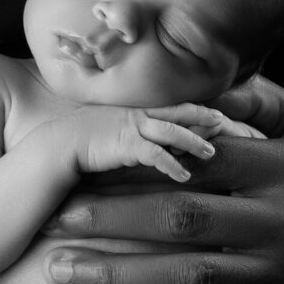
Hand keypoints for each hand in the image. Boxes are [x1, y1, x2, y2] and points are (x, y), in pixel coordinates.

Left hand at [42, 76, 283, 283]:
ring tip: (59, 274)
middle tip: (48, 225)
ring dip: (120, 278)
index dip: (136, 165)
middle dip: (110, 224)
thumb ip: (250, 101)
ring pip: (192, 279)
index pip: (200, 161)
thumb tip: (184, 87)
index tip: (79, 167)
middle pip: (185, 221)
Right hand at [64, 103, 222, 181]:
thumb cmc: (81, 138)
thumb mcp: (109, 127)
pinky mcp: (126, 146)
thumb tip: (139, 141)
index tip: (212, 112)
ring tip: (211, 153)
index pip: (170, 107)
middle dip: (201, 116)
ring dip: (194, 142)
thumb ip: (126, 129)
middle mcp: (137, 115)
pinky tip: (184, 175)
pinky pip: (156, 155)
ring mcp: (132, 128)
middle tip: (223, 121)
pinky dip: (173, 165)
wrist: (60, 143)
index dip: (192, 109)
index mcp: (135, 110)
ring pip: (172, 132)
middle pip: (177, 113)